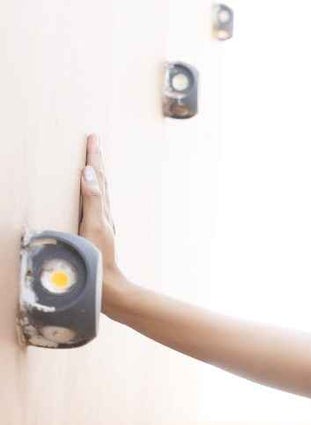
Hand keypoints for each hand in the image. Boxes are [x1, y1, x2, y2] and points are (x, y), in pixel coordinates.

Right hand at [78, 133, 121, 295]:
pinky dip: (92, 193)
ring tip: (93, 161)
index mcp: (101, 209)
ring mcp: (100, 224)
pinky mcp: (96, 234)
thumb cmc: (98, 258)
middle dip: (96, 160)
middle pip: (100, 181)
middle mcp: (103, 214)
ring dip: (96, 175)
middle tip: (94, 141)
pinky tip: (90, 197)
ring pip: (99, 193)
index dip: (94, 157)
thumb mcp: (94, 226)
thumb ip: (91, 199)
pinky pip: (94, 207)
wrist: (107, 286)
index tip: (93, 138)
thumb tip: (88, 174)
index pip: (97, 177)